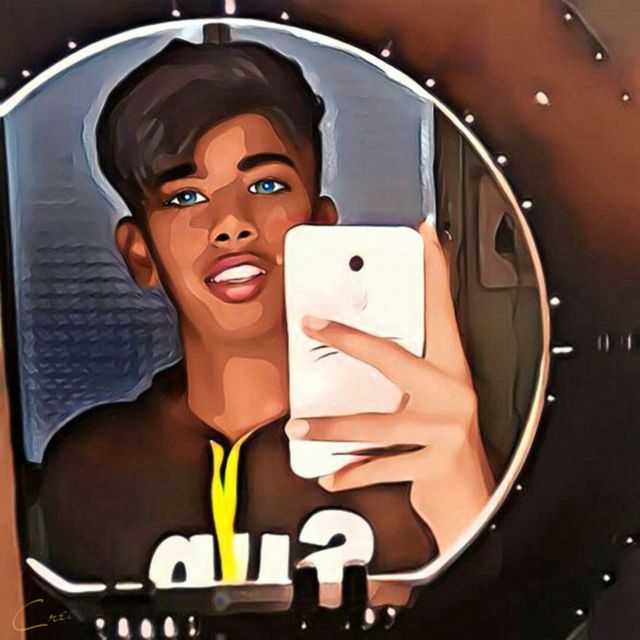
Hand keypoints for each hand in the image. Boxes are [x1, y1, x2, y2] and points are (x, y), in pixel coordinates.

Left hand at [285, 222, 494, 554]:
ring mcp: (446, 429)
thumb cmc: (444, 443)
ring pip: (376, 423)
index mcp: (452, 370)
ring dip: (330, 427)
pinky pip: (381, 467)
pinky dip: (352, 474)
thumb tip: (348, 365)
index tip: (423, 236)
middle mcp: (453, 394)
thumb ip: (400, 384)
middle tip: (312, 324)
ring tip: (298, 427)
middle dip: (347, 339)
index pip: (441, 312)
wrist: (476, 500)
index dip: (434, 272)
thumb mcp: (429, 404)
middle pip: (393, 357)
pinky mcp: (436, 464)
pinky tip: (330, 475)